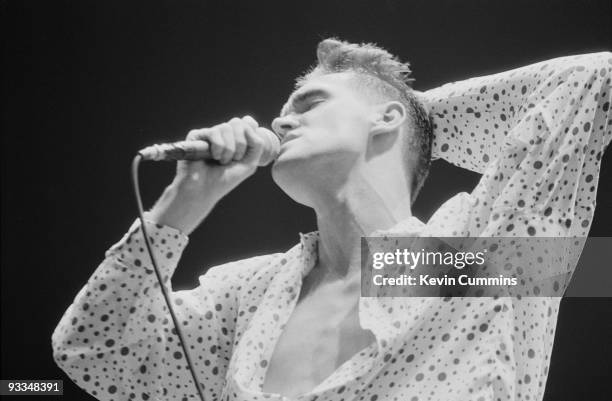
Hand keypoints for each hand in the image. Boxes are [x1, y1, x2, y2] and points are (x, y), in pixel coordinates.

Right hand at [147, 115, 271, 233]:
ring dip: (229, 149)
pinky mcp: (197, 135)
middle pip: (238, 122)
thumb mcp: (249, 163)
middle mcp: (223, 134)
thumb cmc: (226, 179)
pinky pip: (214, 132)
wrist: (204, 190)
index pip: (247, 123)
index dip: (250, 134)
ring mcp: (210, 134)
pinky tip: (214, 157)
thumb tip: (251, 124)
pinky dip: (219, 147)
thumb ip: (257, 144)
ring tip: (222, 162)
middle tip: (234, 159)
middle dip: (241, 144)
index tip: (245, 153)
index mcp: (235, 139)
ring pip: (227, 127)